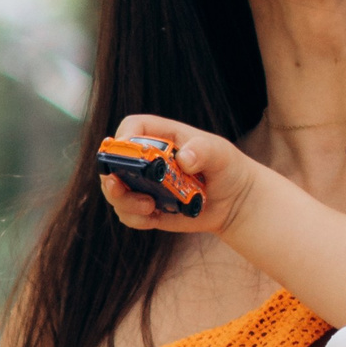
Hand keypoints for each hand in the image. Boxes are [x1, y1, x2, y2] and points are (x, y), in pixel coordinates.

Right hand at [97, 115, 252, 236]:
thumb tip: (183, 159)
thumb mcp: (220, 153)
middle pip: (113, 162)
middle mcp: (146, 160)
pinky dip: (134, 218)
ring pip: (116, 191)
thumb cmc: (226, 166)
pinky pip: (129, 215)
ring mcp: (144, 185)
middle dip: (111, 176)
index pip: (131, 128)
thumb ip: (203, 150)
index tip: (125, 154)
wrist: (235, 200)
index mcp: (160, 136)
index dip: (123, 139)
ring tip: (148, 207)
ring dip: (124, 201)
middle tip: (118, 187)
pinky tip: (152, 217)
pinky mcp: (148, 208)